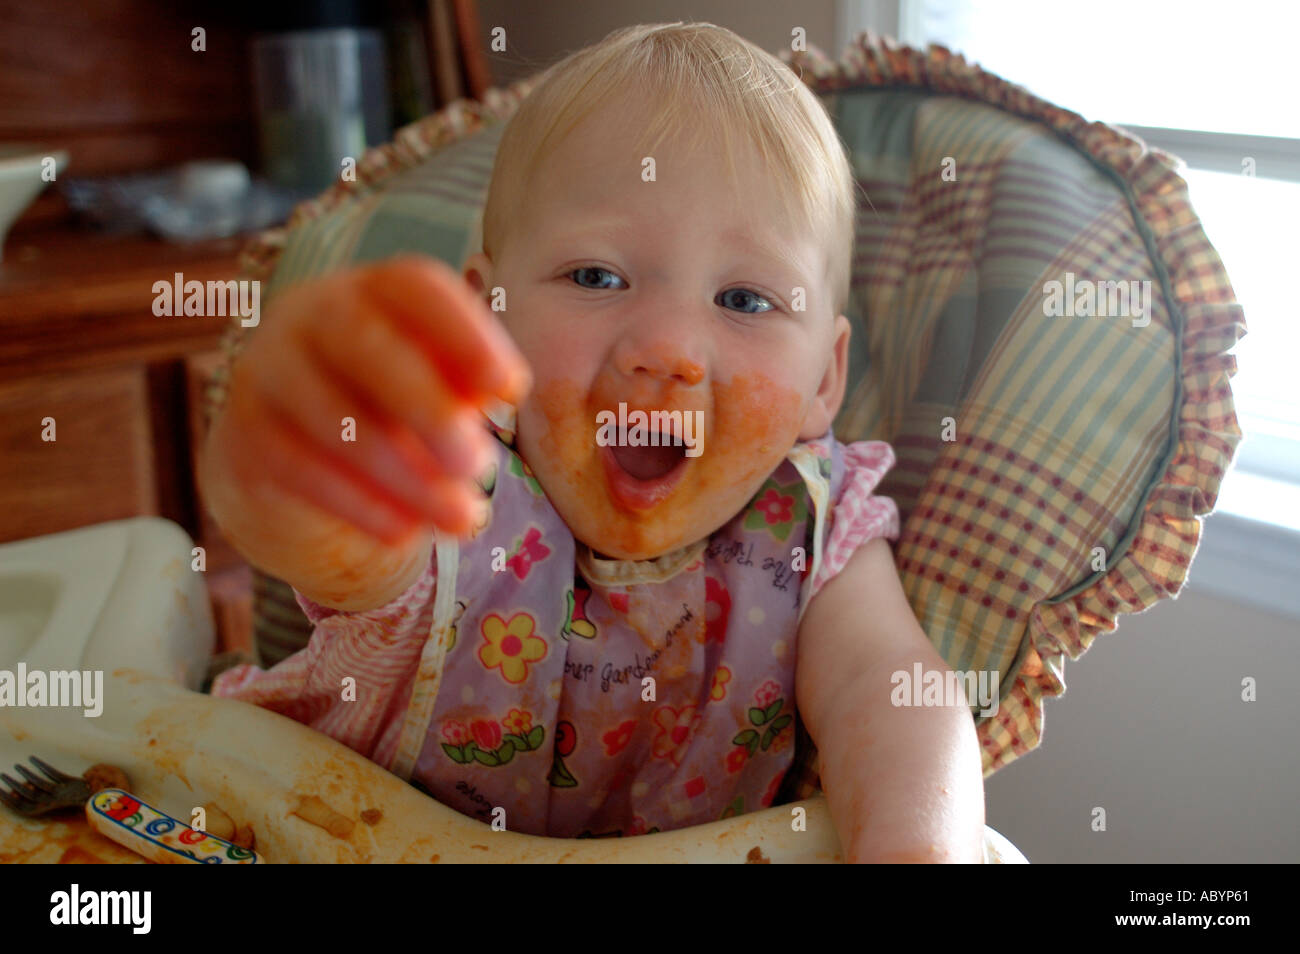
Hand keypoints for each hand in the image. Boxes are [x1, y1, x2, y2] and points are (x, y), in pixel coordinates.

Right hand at [211, 255, 529, 546]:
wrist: (290, 451)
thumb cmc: (387, 404)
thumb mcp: (433, 386)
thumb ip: (464, 383)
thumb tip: (502, 389)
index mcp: (372, 290)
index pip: (413, 287)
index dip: (465, 335)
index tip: (511, 389)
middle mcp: (310, 315)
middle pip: (364, 345)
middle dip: (428, 409)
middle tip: (480, 465)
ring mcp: (268, 370)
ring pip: (331, 417)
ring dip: (404, 475)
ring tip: (461, 516)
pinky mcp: (246, 433)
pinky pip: (299, 468)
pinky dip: (359, 504)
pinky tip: (405, 533)